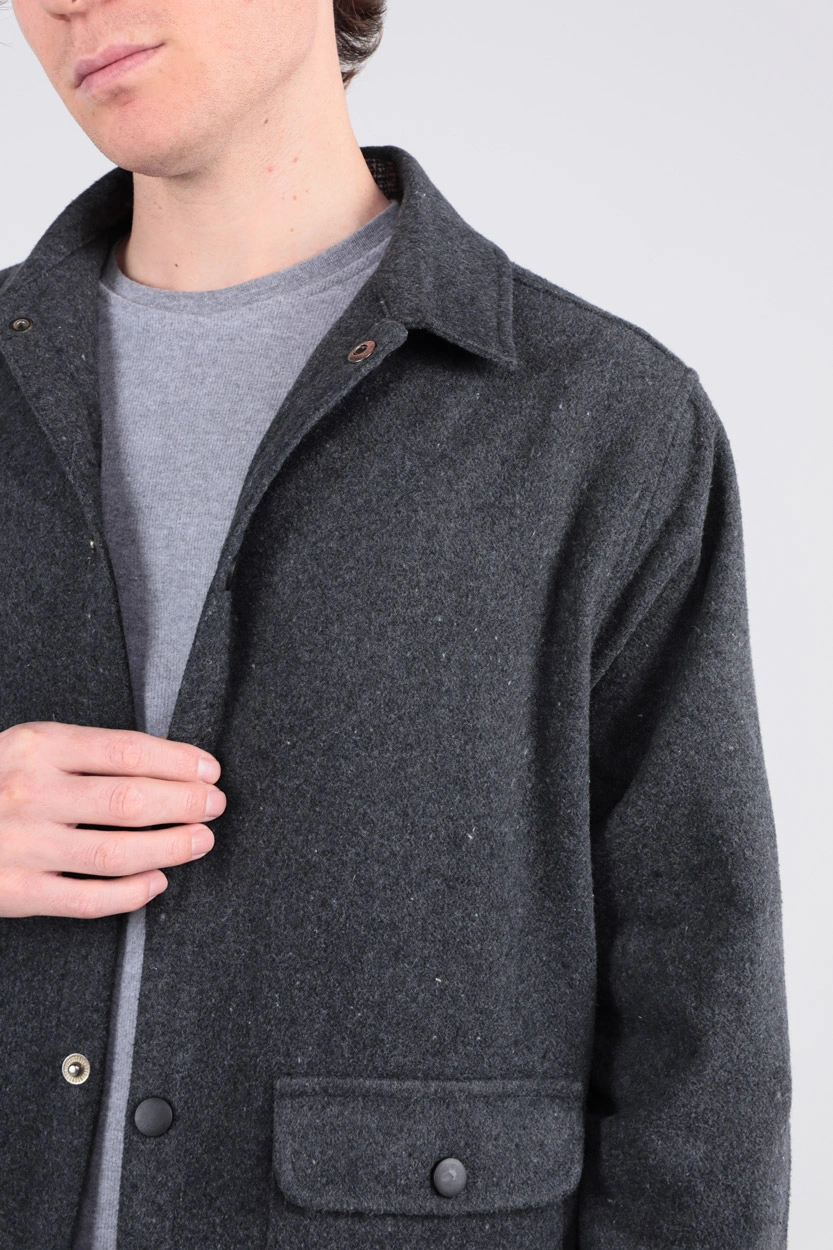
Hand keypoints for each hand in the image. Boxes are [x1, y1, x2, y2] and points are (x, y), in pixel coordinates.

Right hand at [0, 721, 224, 918]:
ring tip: (200, 840)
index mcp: (36, 746)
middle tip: (214, 805)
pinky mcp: (15, 893)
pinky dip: (132, 894)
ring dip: (171, 848)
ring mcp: (22, 846)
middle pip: (131, 801)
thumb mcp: (25, 747)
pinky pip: (88, 900)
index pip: (127, 751)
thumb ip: (83, 753)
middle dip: (186, 804)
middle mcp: (30, 793)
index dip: (179, 762)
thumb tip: (166, 764)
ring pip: (118, 853)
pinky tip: (157, 882)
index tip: (208, 770)